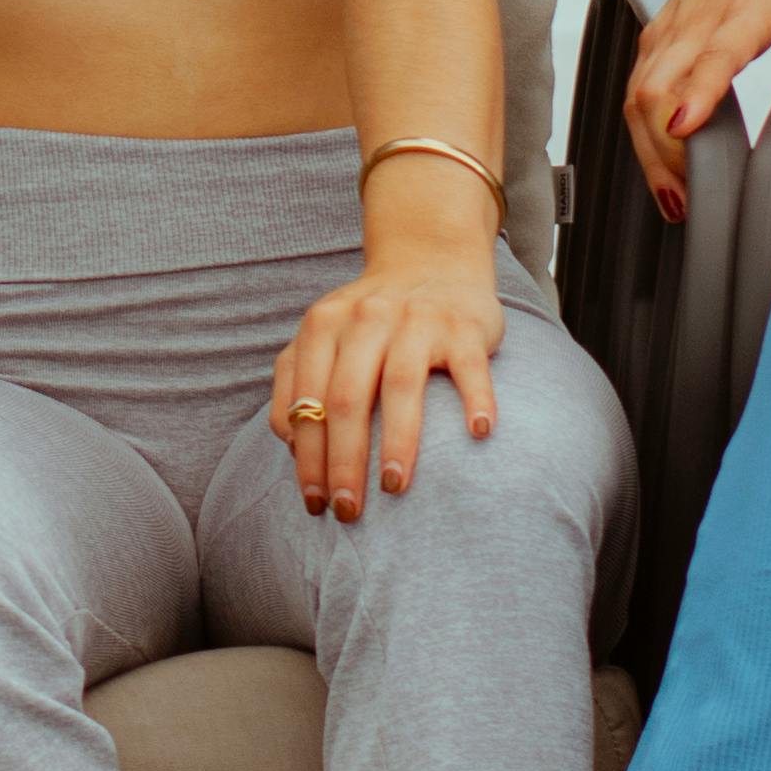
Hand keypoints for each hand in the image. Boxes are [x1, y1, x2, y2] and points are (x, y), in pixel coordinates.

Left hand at [268, 244, 504, 522]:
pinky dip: (475, 399)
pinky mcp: (463, 326)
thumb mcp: (324, 336)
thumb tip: (292, 446)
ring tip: (393, 487)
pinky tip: (478, 433)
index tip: (315, 502)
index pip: (309, 400)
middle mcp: (367, 318)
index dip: (308, 456)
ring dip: (396, 442)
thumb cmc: (372, 321)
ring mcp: (417, 320)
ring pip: (401, 386)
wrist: (432, 261)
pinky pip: (468, 367)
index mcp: (325, 325)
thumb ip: (296, 379)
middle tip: (348, 510)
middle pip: (348, 399)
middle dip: (344, 461)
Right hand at [624, 0, 770, 220]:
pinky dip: (641, 128)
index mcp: (747, 10)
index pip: (714, 55)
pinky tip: (662, 163)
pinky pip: (635, 85)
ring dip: (647, 148)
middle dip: (662, 151)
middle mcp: (699, 17)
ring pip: (636, 91)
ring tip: (674, 197)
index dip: (696, 92)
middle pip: (655, 86)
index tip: (683, 128)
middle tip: (688, 202)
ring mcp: (670, 25)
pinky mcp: (656, 34)